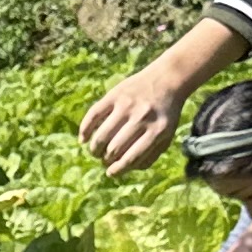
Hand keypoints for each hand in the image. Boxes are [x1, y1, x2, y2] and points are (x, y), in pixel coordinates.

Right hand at [78, 60, 189, 174]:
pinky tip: (83, 139)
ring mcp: (127, 105)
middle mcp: (142, 118)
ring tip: (96, 152)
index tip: (110, 173)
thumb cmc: (165, 113)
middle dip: (106, 159)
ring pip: (103, 135)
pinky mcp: (115, 95)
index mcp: (158, 131)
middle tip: (104, 160)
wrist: (168, 78)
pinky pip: (94, 115)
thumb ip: (151, 154)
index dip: (118, 169)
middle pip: (115, 148)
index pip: (132, 157)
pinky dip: (85, 129)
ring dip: (95, 149)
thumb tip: (126, 169)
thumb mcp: (167, 134)